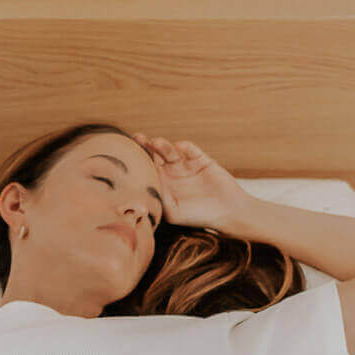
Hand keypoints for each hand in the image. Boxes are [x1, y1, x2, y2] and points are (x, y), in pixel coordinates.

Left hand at [134, 133, 250, 232]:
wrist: (228, 213)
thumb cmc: (198, 216)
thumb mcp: (172, 211)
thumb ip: (158, 197)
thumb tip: (141, 185)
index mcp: (162, 185)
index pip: (145, 169)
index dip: (137, 161)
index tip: (126, 153)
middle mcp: (171, 173)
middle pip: (154, 156)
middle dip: (145, 146)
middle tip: (136, 138)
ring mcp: (185, 165)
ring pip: (170, 151)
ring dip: (162, 145)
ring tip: (155, 142)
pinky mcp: (201, 159)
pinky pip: (190, 149)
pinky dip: (184, 146)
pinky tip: (179, 146)